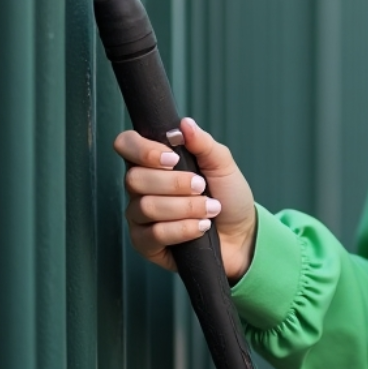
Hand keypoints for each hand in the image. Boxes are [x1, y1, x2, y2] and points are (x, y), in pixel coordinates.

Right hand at [114, 117, 257, 281]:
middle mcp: (141, 188)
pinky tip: (201, 227)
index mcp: (153, 162)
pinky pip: (153, 234)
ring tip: (209, 208)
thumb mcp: (222, 164)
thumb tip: (184, 124)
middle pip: (135, 179)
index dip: (142, 150)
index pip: (126, 144)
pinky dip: (183, 229)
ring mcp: (140, 216)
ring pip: (147, 207)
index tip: (172, 158)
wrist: (241, 234)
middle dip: (175, 183)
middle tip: (201, 186)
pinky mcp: (146, 244)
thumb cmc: (228, 195)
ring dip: (185, 207)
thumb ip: (202, 143)